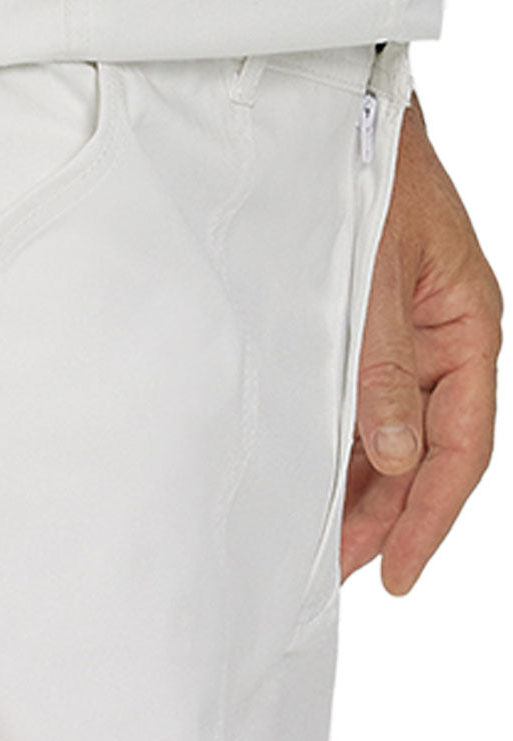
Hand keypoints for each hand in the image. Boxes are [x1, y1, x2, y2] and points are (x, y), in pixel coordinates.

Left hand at [344, 93, 501, 593]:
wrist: (334, 121)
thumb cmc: (370, 178)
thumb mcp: (376, 281)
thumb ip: (383, 373)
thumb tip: (393, 461)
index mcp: (469, 329)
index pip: (461, 449)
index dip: (428, 517)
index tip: (396, 571)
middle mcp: (443, 346)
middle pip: (426, 458)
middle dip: (388, 520)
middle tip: (343, 575)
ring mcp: (405, 347)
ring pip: (392, 444)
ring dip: (363, 498)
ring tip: (326, 549)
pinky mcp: (365, 343)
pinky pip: (361, 415)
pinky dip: (341, 458)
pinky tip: (318, 493)